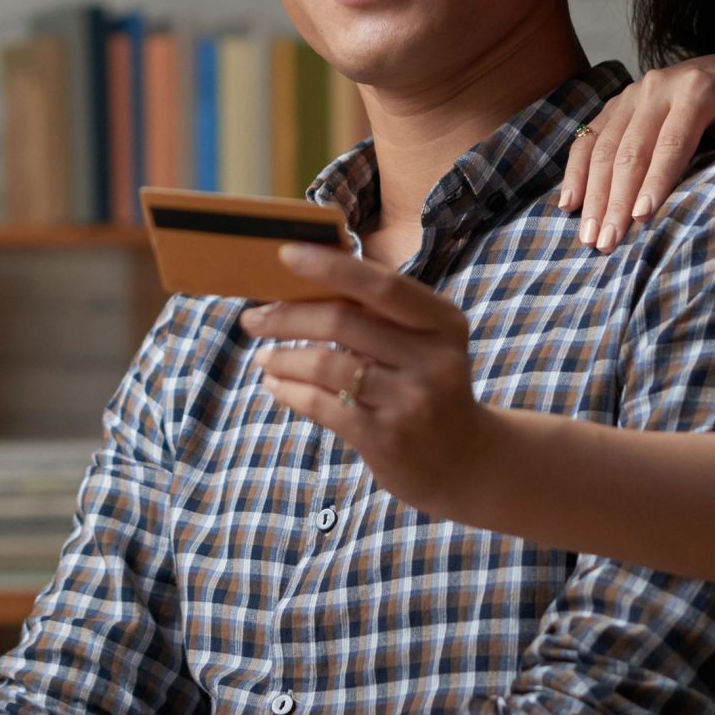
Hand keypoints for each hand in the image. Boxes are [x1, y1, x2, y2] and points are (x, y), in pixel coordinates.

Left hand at [240, 245, 496, 524]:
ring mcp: (410, 401)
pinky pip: (321, 404)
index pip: (382, 285)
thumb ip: (379, 314)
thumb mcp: (422, 343)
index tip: (285, 253)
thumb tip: (305, 276)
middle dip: (287, 316)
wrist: (461, 461)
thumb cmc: (425, 386)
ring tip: (264, 357)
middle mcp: (433, 359)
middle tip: (253, 319)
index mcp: (443, 322)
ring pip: (326, 364)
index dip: (331, 266)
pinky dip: (289, 390)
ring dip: (283, 357)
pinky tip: (275, 384)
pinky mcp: (386, 438)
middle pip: (343, 322)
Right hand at [557, 54, 714, 251]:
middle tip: (608, 242)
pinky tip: (568, 204)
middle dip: (616, 200)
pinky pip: (587, 139)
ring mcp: (629, 96)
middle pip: (629, 150)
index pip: (670, 142)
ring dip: (593, 194)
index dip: (654, 181)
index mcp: (694, 90)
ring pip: (603, 148)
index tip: (641, 217)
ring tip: (588, 235)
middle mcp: (654, 89)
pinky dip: (575, 172)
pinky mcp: (613, 106)